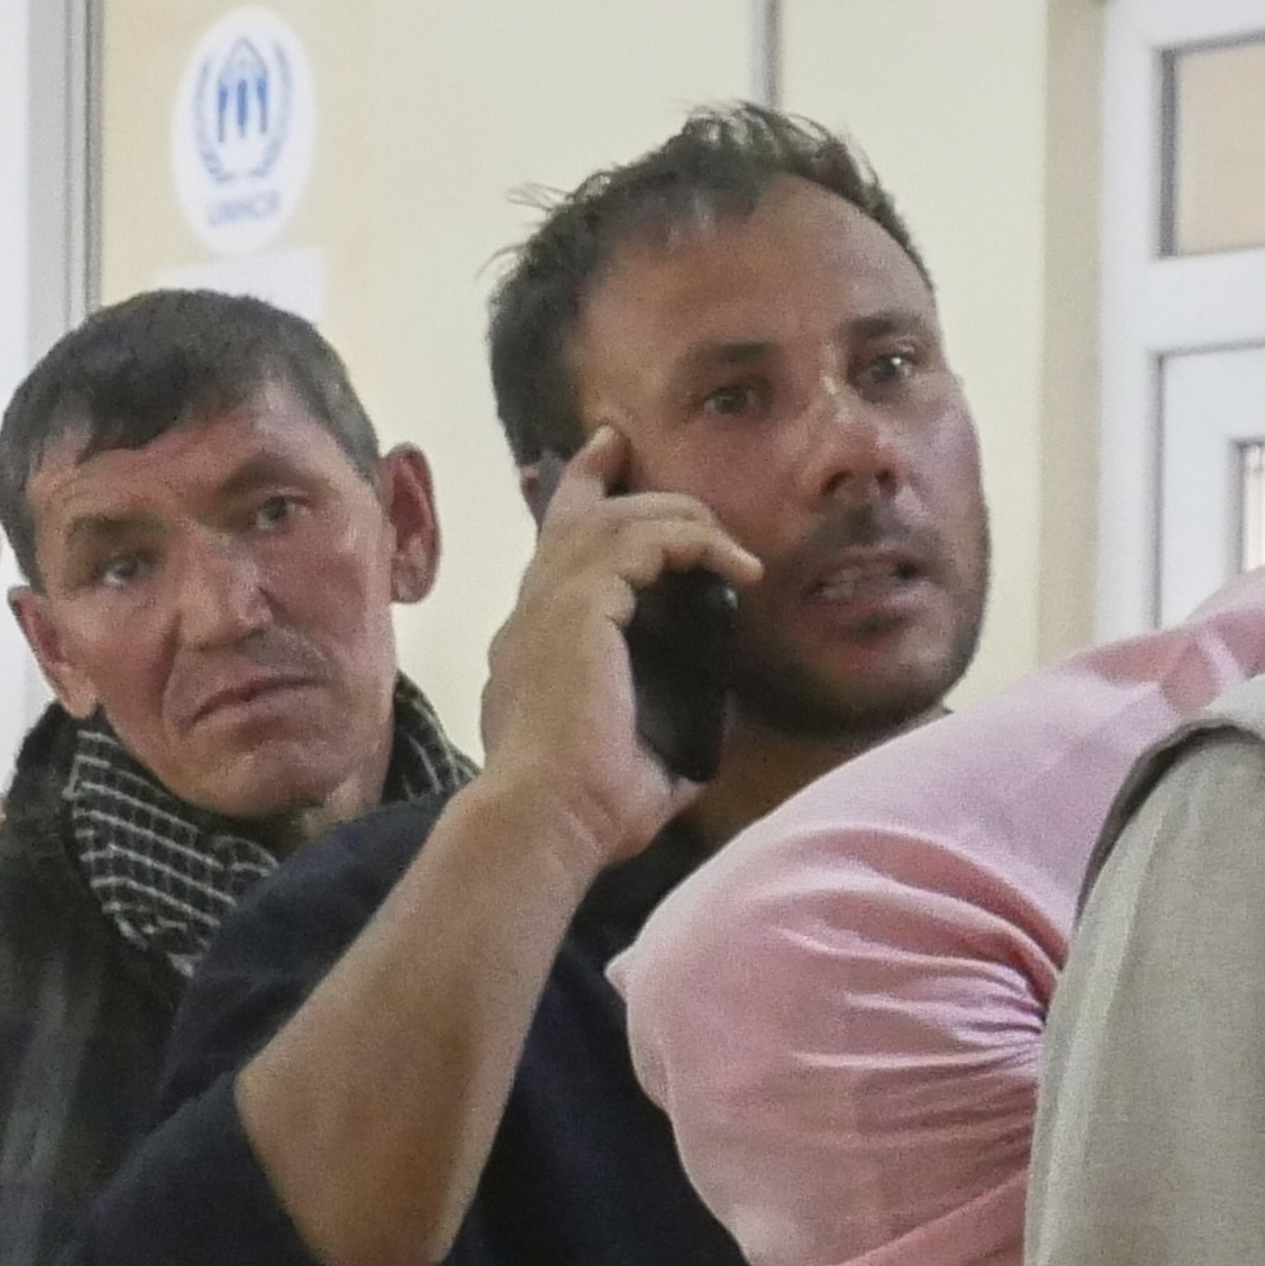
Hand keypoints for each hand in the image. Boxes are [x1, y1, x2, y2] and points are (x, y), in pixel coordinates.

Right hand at [486, 423, 756, 863]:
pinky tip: (733, 567)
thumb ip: (665, 724)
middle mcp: (531, 618)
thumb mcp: (637, 757)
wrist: (545, 820)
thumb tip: (710, 721)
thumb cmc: (587, 810)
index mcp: (534, 652)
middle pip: (566, 519)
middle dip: (601, 476)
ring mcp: (547, 607)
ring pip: (609, 520)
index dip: (577, 508)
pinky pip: (641, 541)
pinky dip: (694, 542)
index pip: (553, 563)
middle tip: (628, 445)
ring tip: (725, 546)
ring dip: (675, 519)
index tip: (604, 468)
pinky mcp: (578, 605)